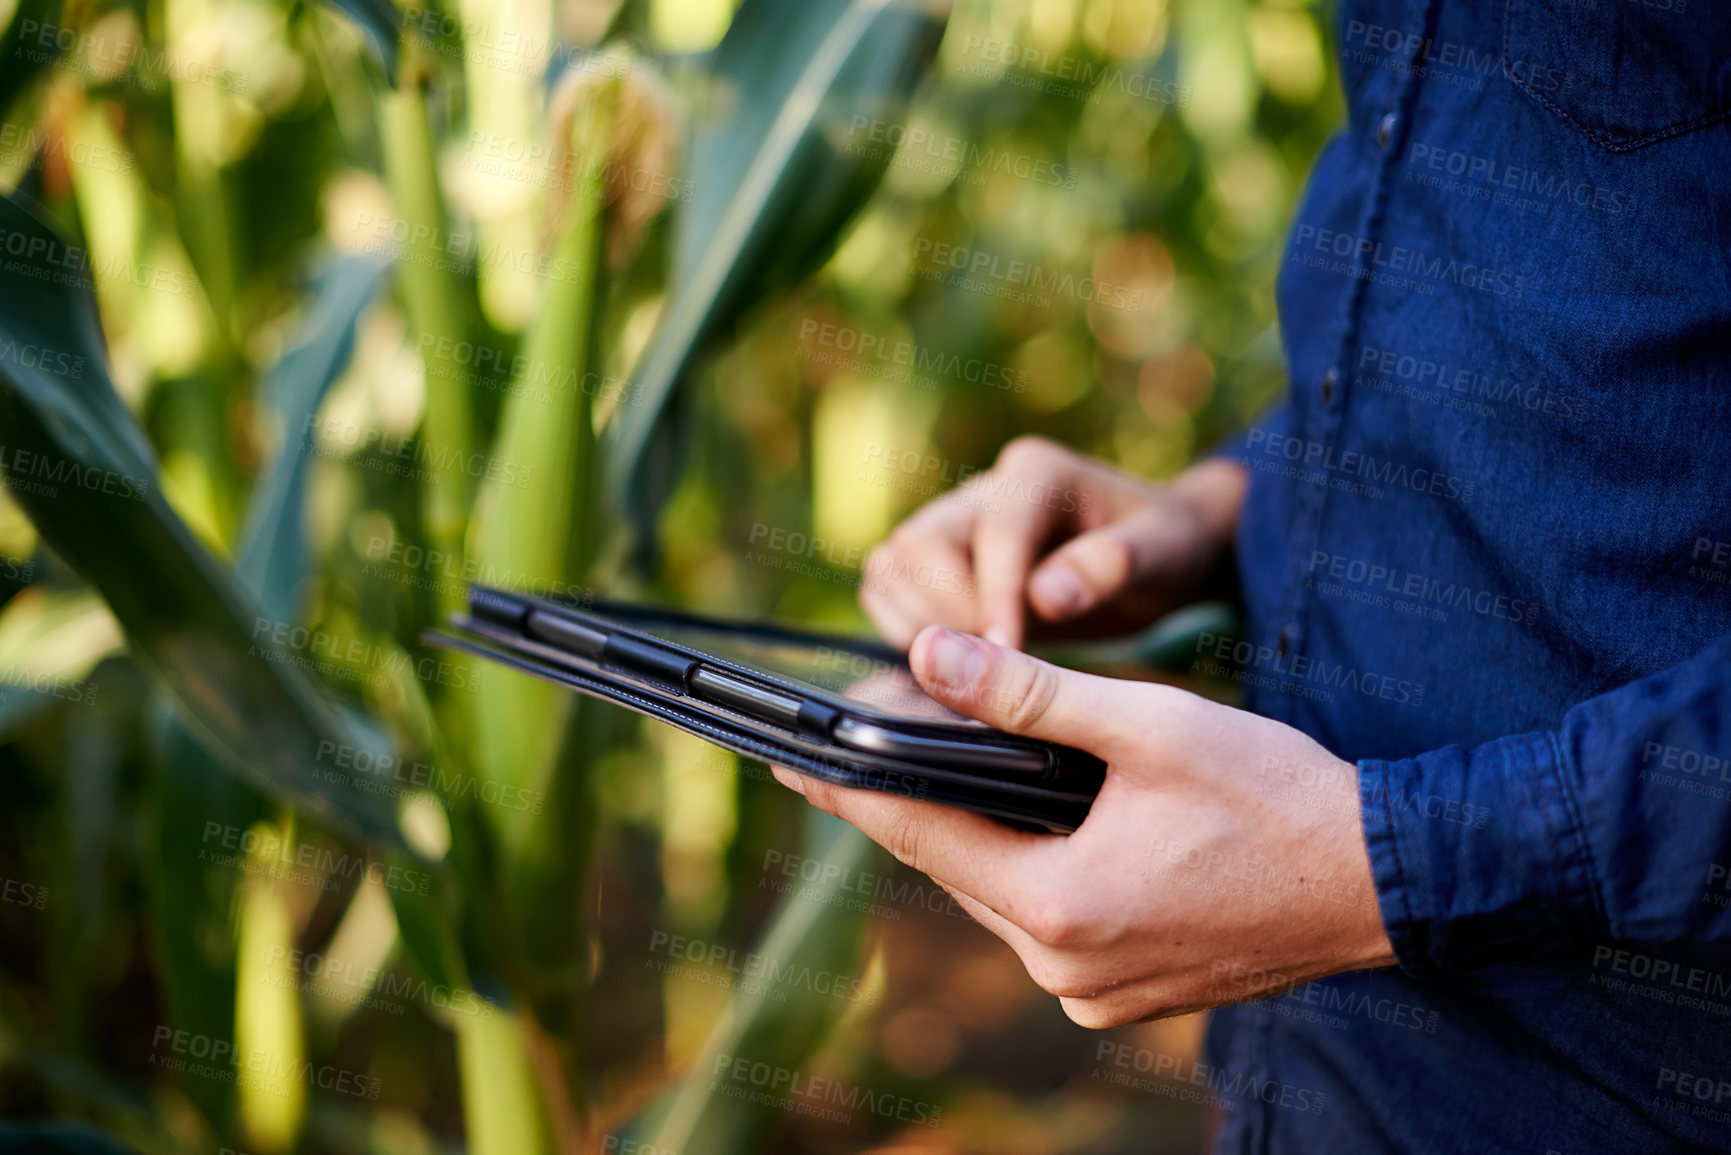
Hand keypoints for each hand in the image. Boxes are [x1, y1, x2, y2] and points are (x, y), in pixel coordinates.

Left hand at [771, 627, 1396, 1026]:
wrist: (1388, 879)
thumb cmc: (1278, 793)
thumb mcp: (1147, 726)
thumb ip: (1029, 694)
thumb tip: (928, 660)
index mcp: (1060, 904)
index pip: (919, 836)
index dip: (848, 790)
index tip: (785, 758)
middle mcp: (1065, 968)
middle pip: (955, 868)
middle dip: (913, 805)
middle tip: (863, 742)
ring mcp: (1097, 993)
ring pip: (1000, 896)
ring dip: (975, 836)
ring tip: (941, 770)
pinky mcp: (1128, 995)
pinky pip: (1048, 923)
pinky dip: (1029, 869)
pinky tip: (1031, 823)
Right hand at [859, 436, 1246, 649]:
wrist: (1151, 549)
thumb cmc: (1162, 546)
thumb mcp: (1163, 553)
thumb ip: (1111, 567)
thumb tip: (1046, 596)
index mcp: (1037, 472)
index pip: (995, 535)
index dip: (994, 600)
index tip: (1010, 655)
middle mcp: (983, 488)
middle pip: (920, 545)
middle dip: (950, 611)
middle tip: (1000, 656)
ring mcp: (953, 520)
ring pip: (892, 564)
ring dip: (922, 621)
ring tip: (983, 656)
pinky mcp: (936, 557)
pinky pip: (887, 585)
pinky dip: (904, 625)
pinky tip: (959, 654)